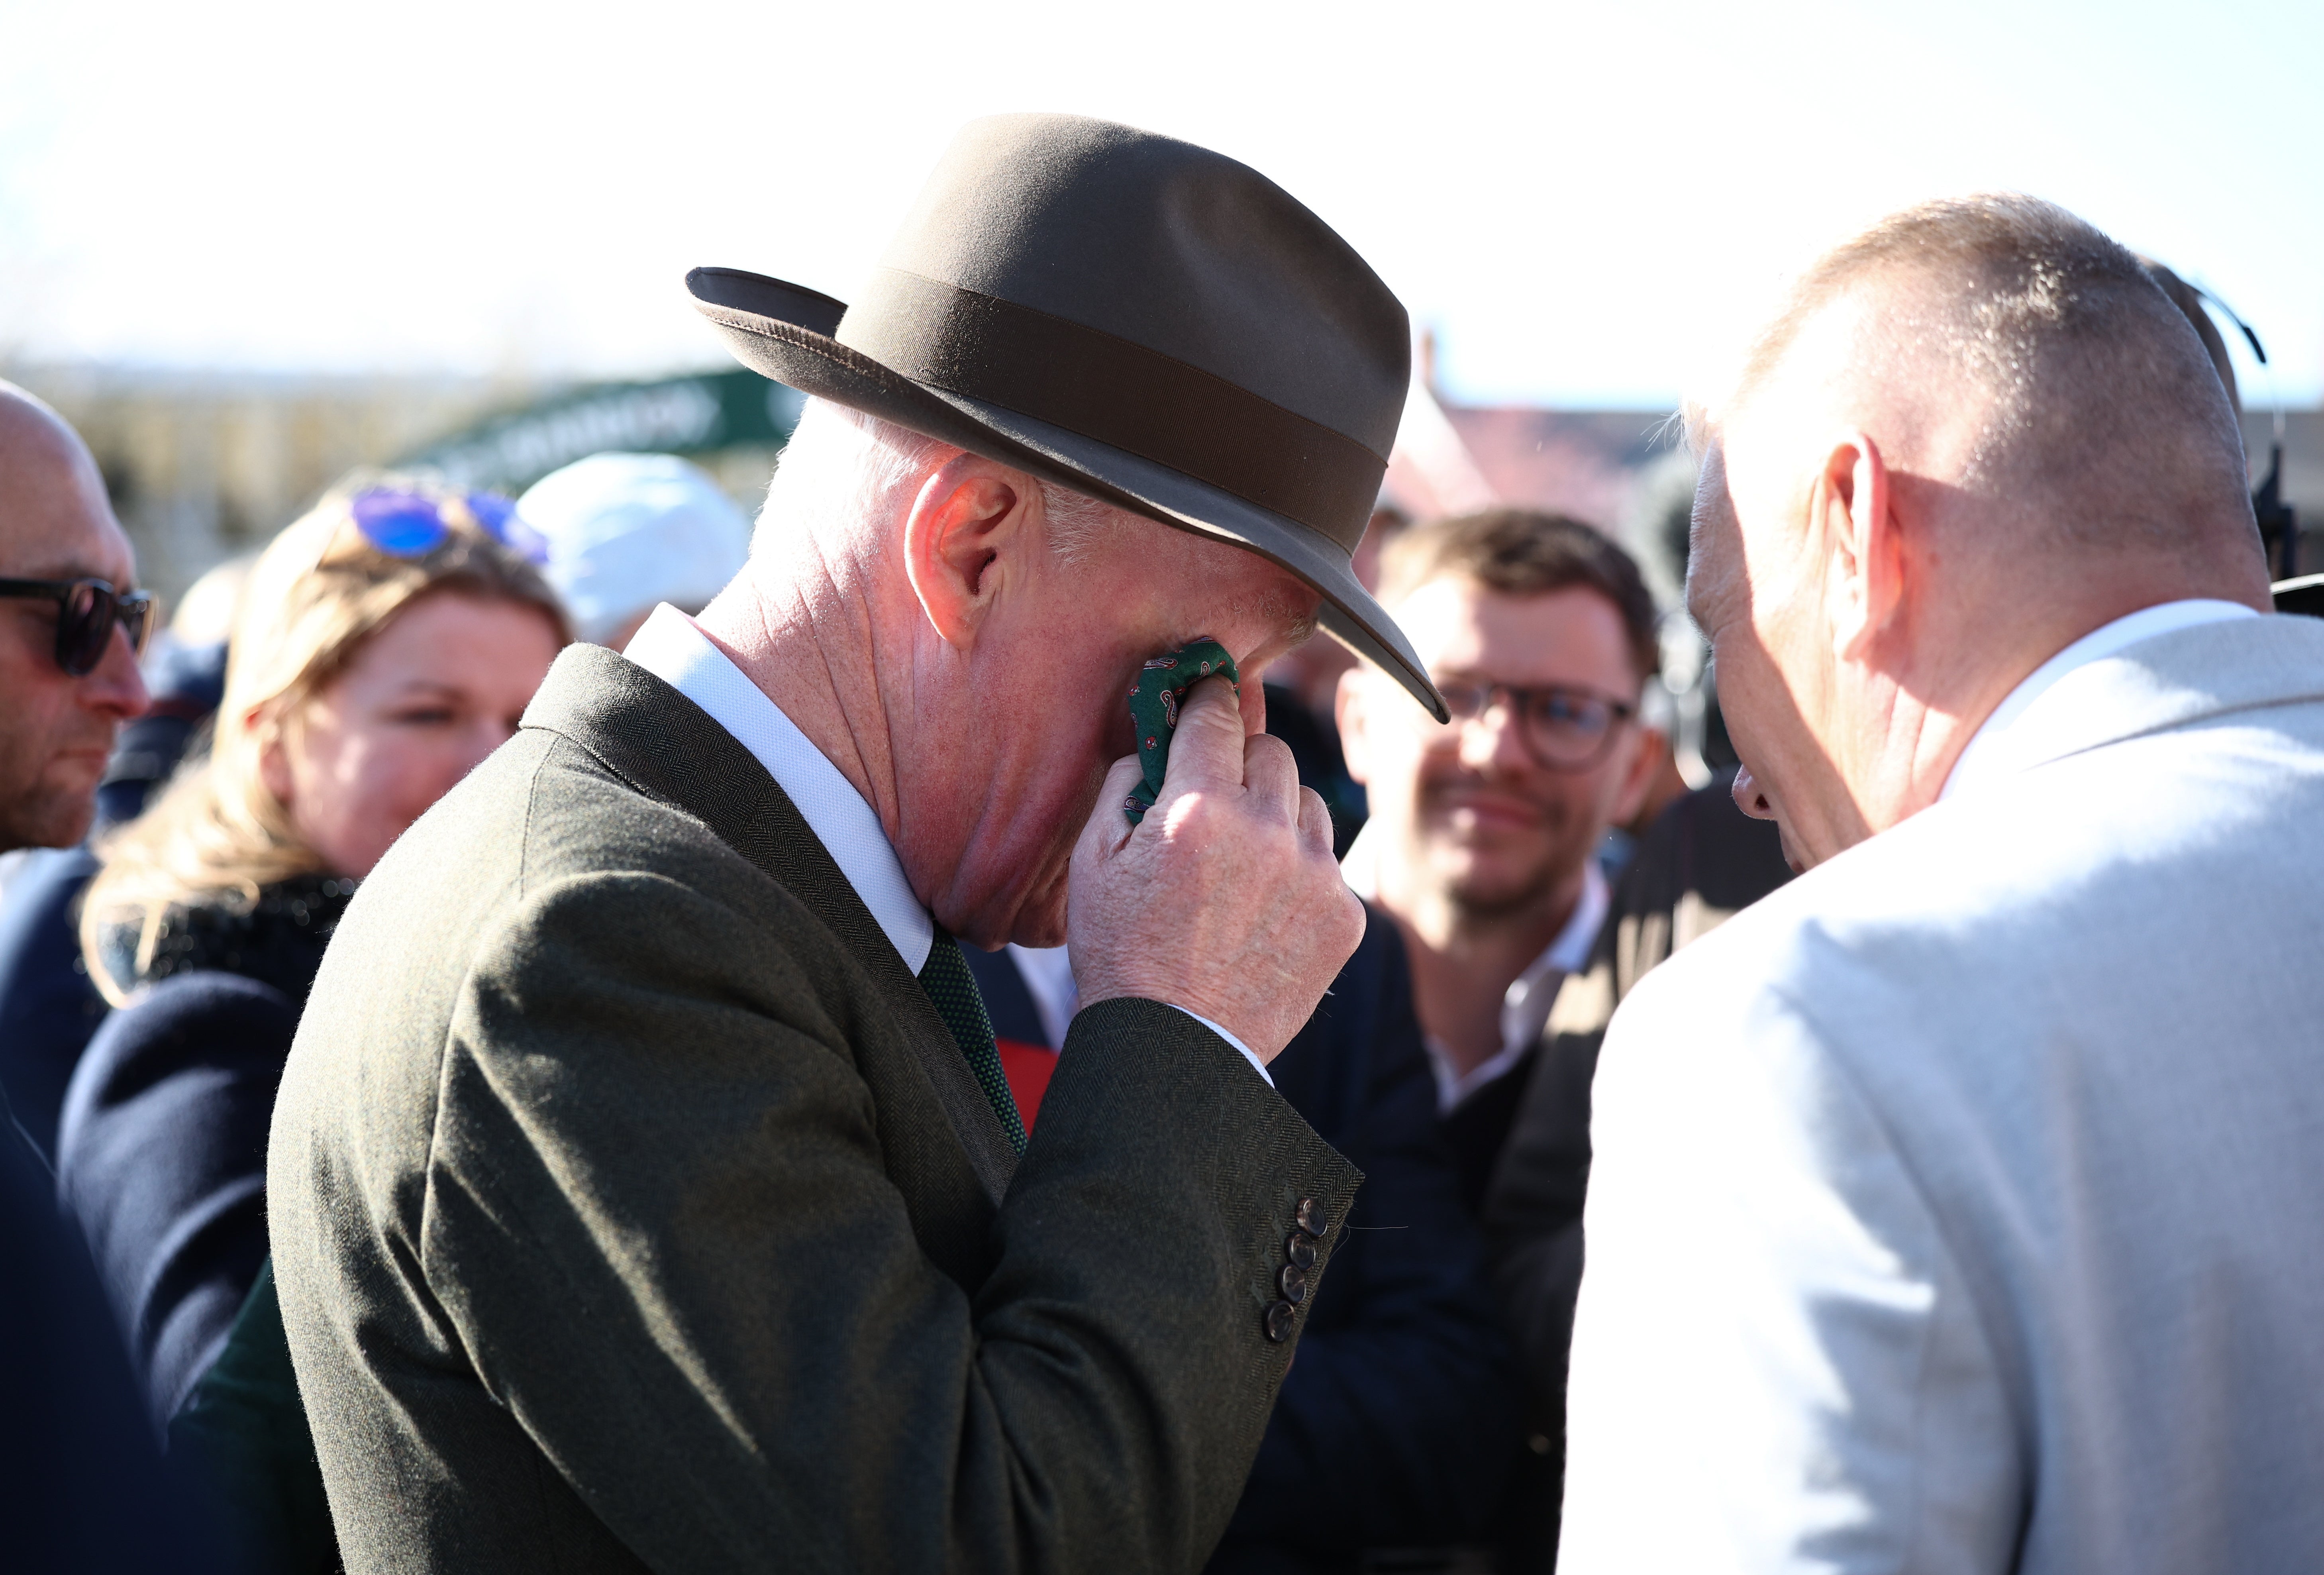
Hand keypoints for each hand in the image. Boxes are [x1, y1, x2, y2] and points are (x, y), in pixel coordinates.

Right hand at [1069, 676, 1363, 1061]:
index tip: (1210, 691)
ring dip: (1277, 815)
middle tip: (1213, 798)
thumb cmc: (1124, 955)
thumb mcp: (1094, 860)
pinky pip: (1327, 860)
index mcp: (1200, 809)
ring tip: (1241, 861)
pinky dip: (1299, 870)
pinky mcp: (1345, 914)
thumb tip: (1157, 740)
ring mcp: (1315, 874)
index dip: (1210, 696)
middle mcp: (1267, 831)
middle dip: (1240, 763)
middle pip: (1271, 751)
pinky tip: (1263, 906)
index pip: (1218, 714)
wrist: (1176, 1050)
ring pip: (1307, 801)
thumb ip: (1127, 783)